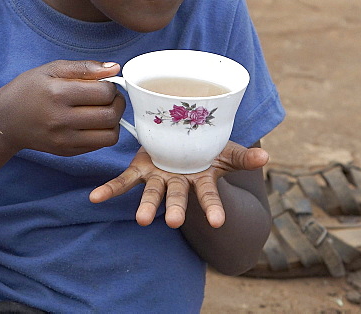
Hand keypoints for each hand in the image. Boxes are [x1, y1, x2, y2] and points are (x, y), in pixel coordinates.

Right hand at [0, 60, 124, 156]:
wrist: (6, 120)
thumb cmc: (29, 89)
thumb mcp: (52, 69)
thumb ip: (85, 67)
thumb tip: (115, 68)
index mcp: (58, 93)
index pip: (104, 92)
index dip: (111, 86)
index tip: (104, 83)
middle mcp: (61, 120)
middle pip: (110, 115)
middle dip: (117, 103)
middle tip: (109, 97)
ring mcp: (64, 140)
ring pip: (110, 135)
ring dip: (114, 121)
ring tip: (103, 110)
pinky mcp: (67, 152)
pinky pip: (99, 145)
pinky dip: (103, 133)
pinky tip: (92, 122)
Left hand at [89, 142, 269, 228]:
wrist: (186, 139)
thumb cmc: (209, 148)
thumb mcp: (228, 151)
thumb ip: (243, 157)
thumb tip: (266, 157)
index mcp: (201, 179)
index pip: (209, 196)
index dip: (213, 207)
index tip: (218, 221)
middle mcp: (179, 182)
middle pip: (177, 198)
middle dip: (175, 209)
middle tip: (173, 222)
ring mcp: (158, 177)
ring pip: (151, 193)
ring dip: (145, 206)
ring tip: (140, 220)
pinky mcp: (140, 169)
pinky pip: (123, 180)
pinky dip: (109, 190)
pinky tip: (94, 198)